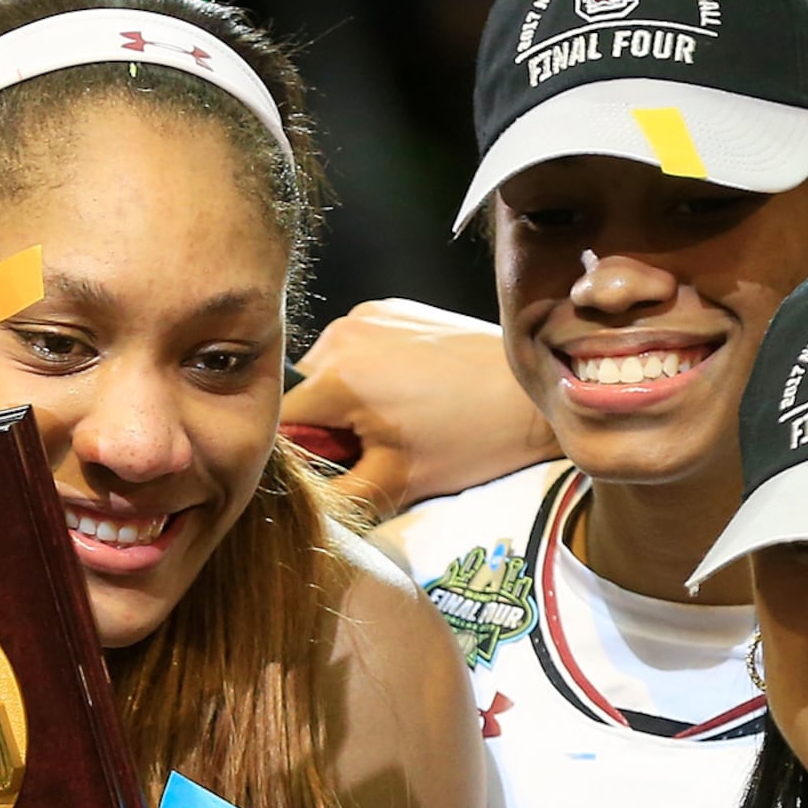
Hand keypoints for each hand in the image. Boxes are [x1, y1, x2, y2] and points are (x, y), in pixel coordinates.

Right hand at [280, 299, 552, 515]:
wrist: (527, 394)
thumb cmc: (470, 441)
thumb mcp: (395, 484)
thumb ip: (332, 496)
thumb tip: (294, 500)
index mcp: (336, 379)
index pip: (280, 424)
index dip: (301, 454)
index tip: (336, 466)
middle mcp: (340, 335)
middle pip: (302, 394)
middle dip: (326, 424)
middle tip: (376, 444)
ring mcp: (365, 314)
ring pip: (327, 369)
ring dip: (345, 395)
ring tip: (396, 415)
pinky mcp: (389, 307)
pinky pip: (355, 345)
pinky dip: (368, 368)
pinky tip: (408, 387)